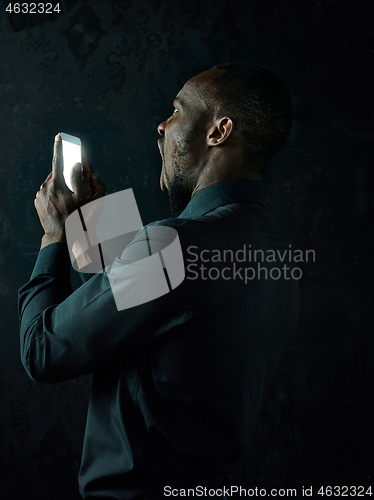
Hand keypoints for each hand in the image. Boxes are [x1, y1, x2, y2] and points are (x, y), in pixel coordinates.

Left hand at [34, 134, 105, 248]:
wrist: (60, 235)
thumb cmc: (75, 218)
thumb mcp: (82, 199)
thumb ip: (78, 179)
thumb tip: (75, 164)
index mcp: (57, 184)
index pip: (58, 161)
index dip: (59, 148)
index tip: (59, 137)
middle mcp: (45, 187)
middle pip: (57, 175)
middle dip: (65, 177)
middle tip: (73, 190)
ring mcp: (40, 195)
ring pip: (52, 185)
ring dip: (60, 188)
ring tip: (69, 203)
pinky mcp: (37, 202)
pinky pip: (47, 194)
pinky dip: (54, 196)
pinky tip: (61, 206)